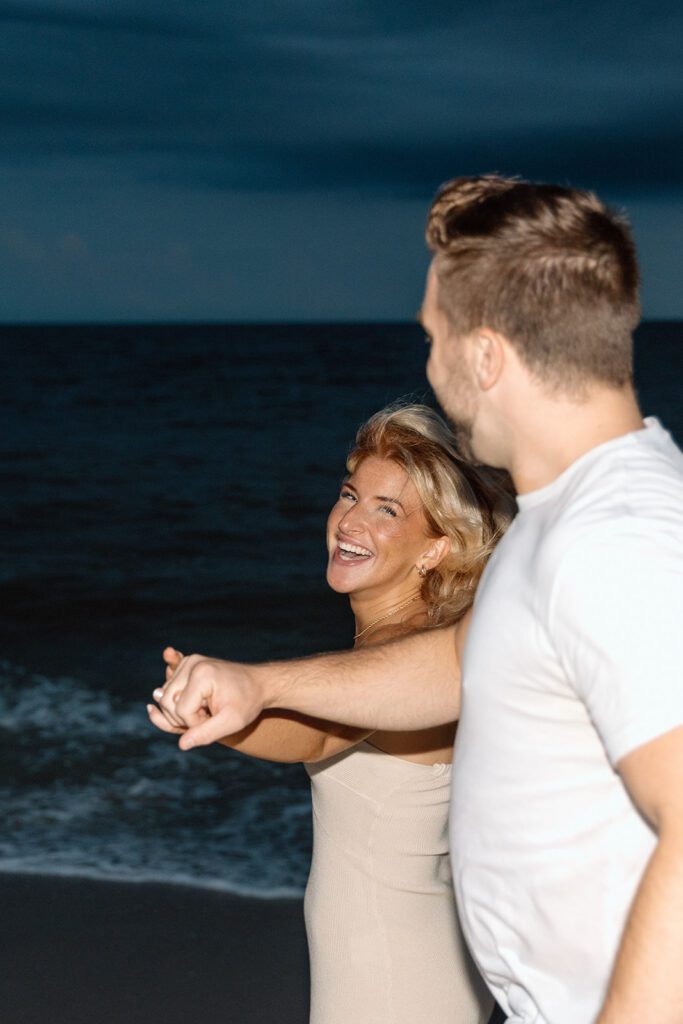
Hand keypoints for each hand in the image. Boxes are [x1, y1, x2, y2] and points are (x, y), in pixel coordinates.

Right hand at [148, 648, 266, 749]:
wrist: (258, 683)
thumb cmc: (247, 702)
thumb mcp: (231, 722)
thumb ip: (206, 734)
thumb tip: (182, 744)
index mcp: (201, 675)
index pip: (181, 711)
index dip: (195, 724)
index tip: (215, 721)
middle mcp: (191, 664)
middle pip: (167, 702)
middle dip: (186, 717)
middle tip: (210, 716)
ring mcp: (188, 662)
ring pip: (165, 697)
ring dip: (183, 710)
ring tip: (207, 709)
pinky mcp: (186, 665)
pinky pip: (169, 688)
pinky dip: (179, 700)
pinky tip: (197, 701)